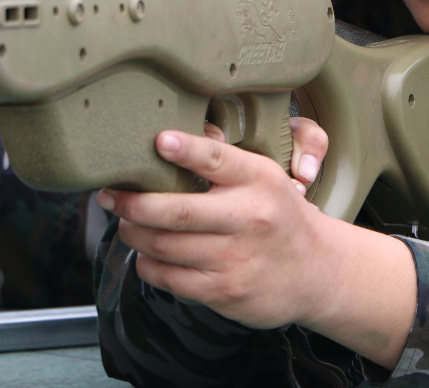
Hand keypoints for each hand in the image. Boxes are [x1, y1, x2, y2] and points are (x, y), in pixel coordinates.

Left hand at [96, 120, 333, 328]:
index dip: (186, 150)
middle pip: (177, 211)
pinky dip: (147, 263)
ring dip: (134, 233)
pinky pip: (168, 277)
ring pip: (164, 246)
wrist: (316, 271)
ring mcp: (235, 257)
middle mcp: (249, 217)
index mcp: (260, 180)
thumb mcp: (265, 179)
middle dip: (133, 203)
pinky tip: (148, 253)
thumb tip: (169, 137)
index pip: (219, 160)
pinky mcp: (223, 290)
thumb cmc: (279, 216)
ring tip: (127, 223)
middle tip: (111, 195)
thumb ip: (224, 161)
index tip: (159, 140)